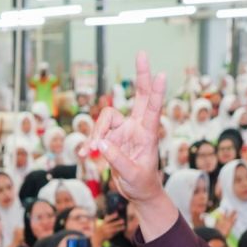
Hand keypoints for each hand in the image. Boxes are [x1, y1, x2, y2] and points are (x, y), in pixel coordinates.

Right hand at [91, 53, 168, 202]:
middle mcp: (137, 127)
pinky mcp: (111, 137)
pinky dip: (88, 143)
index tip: (162, 75)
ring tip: (90, 151)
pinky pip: (96, 133)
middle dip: (142, 75)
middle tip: (143, 53)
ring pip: (105, 118)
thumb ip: (117, 159)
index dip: (157, 92)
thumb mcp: (132, 175)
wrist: (139, 192)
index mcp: (148, 135)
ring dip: (95, 133)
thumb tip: (101, 143)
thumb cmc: (142, 184)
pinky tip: (83, 154)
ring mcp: (123, 130)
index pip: (154, 110)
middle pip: (140, 96)